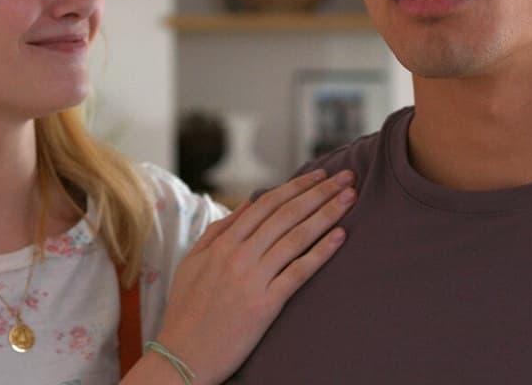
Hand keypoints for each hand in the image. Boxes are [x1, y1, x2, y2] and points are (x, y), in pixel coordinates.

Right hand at [148, 169, 354, 384]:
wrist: (181, 356)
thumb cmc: (185, 311)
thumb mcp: (192, 262)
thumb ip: (218, 231)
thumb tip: (246, 205)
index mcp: (222, 243)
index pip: (267, 204)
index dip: (297, 186)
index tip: (319, 175)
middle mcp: (239, 255)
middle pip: (287, 214)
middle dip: (319, 192)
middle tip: (346, 176)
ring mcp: (253, 279)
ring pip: (296, 237)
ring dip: (326, 213)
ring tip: (350, 197)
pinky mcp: (265, 305)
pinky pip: (298, 272)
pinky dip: (321, 252)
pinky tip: (340, 237)